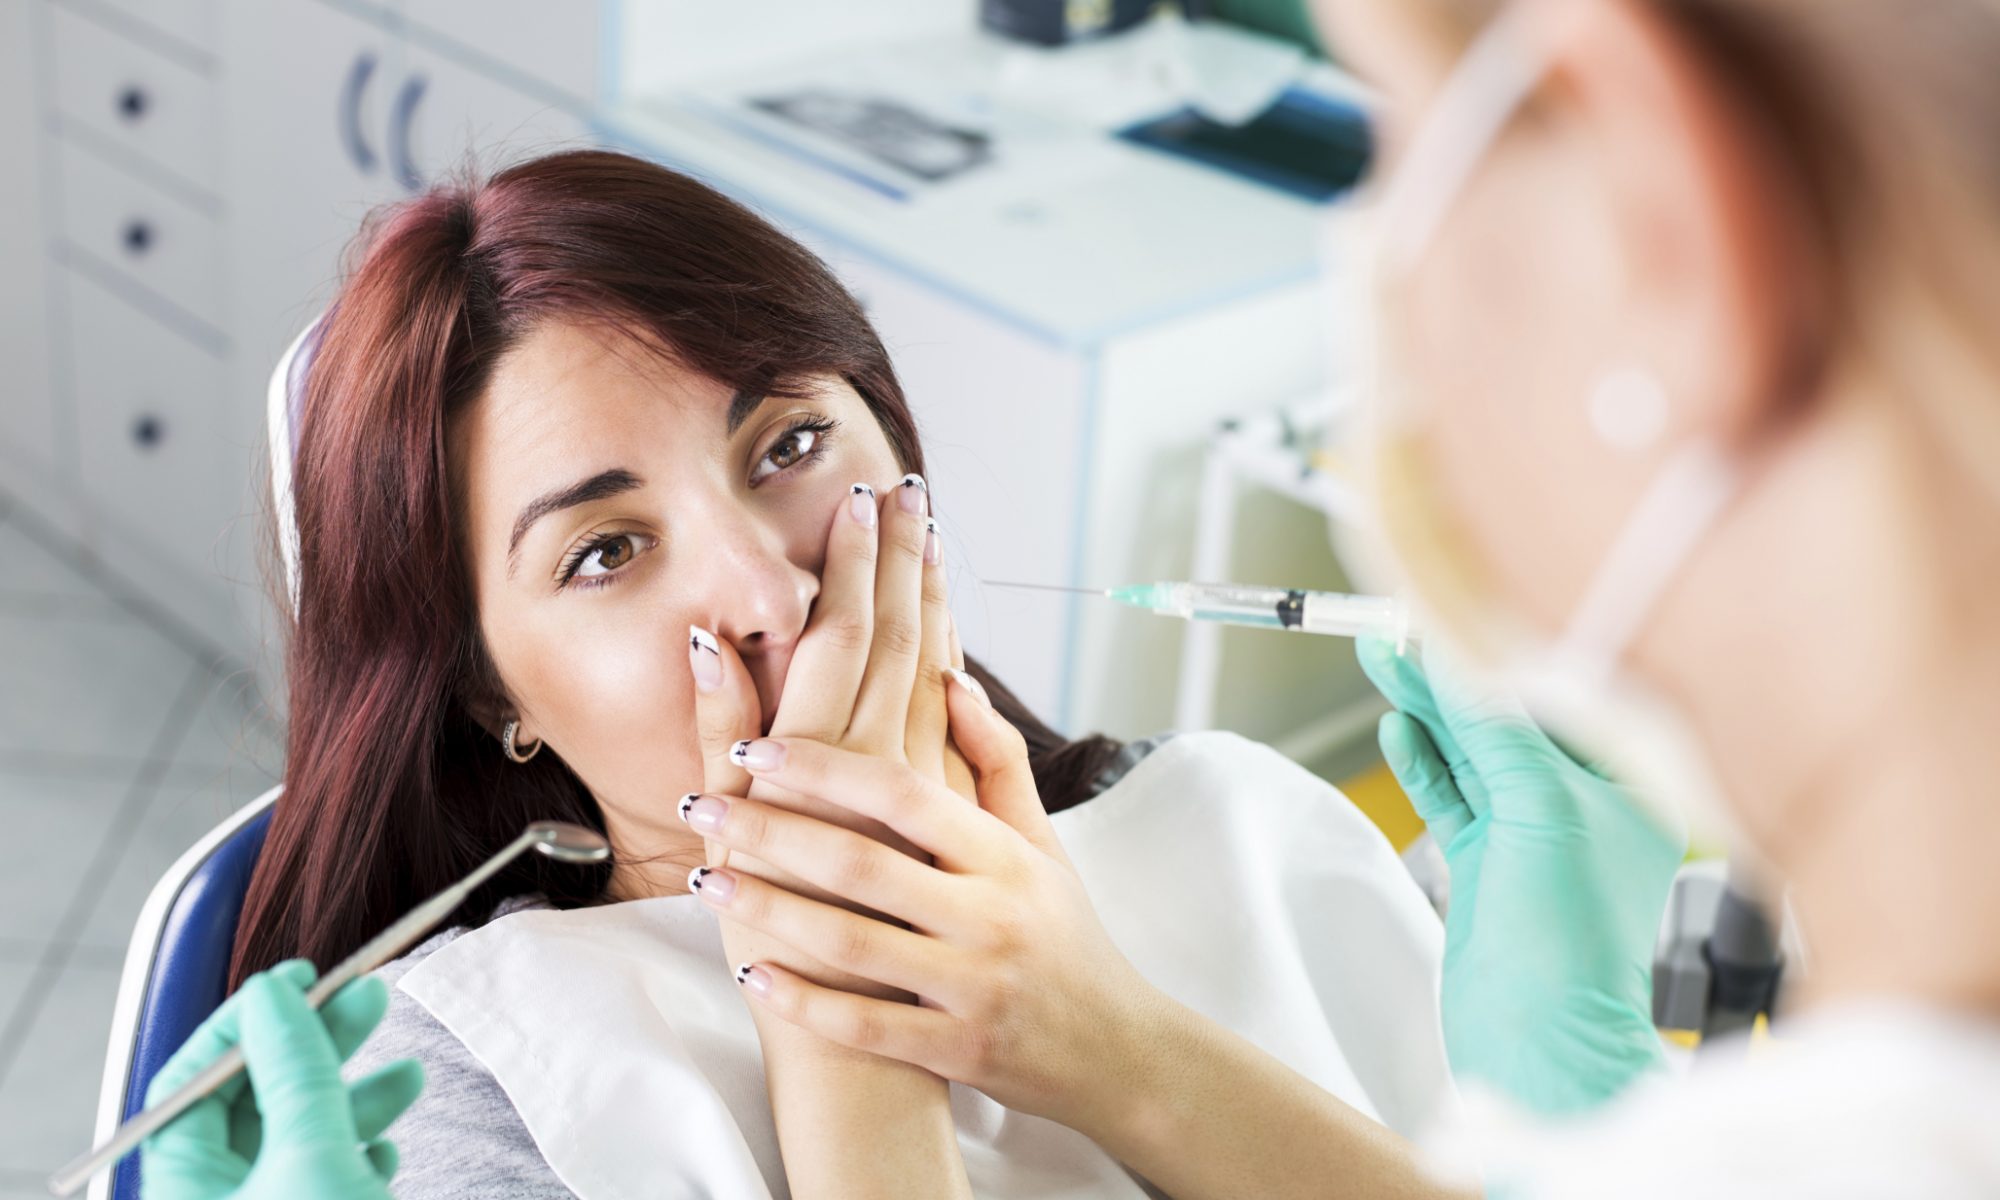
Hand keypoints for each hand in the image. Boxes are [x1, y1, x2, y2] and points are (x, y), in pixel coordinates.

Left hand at [143, 960, 424, 1199]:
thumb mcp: (311, 1156)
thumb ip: (294, 1072)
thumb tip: (273, 994)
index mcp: (184, 1187)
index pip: (192, 1081)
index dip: (245, 1021)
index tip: (302, 978)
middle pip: (255, 1101)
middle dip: (319, 1046)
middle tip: (370, 997)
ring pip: (302, 1139)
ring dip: (358, 1099)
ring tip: (410, 1074)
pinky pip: (325, 1178)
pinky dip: (357, 1154)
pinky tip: (385, 1152)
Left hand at [677, 675, 1171, 1135]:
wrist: (1117, 1049)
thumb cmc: (1065, 933)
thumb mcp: (1041, 843)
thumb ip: (995, 761)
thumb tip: (948, 676)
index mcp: (1005, 856)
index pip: (903, 793)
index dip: (824, 765)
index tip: (755, 745)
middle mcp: (991, 915)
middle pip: (862, 862)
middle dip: (771, 831)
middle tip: (700, 805)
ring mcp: (975, 988)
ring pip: (854, 943)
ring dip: (769, 910)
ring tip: (705, 880)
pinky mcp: (960, 1052)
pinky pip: (868, 1028)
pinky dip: (805, 1002)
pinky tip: (751, 975)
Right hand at [689, 474, 966, 996]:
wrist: (860, 1035)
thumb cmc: (784, 945)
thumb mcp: (736, 835)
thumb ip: (723, 732)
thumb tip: (713, 639)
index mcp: (823, 756)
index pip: (845, 630)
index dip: (858, 562)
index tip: (868, 497)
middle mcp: (879, 762)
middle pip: (897, 634)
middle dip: (900, 557)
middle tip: (906, 487)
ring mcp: (923, 789)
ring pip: (933, 670)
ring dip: (933, 598)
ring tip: (932, 534)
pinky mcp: (951, 821)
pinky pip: (955, 724)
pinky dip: (955, 666)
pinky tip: (954, 629)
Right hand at [1357, 636, 1685, 1115]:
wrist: (1542, 1044)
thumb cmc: (1573, 943)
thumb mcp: (1540, 808)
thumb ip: (1491, 729)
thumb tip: (1448, 662)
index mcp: (1626, 790)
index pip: (1552, 701)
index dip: (1492, 661)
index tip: (1440, 624)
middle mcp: (1584, 810)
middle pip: (1504, 724)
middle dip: (1449, 680)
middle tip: (1393, 633)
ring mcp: (1533, 840)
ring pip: (1472, 757)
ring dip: (1427, 713)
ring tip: (1381, 661)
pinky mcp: (1490, 869)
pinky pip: (1452, 798)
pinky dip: (1422, 763)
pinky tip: (1397, 728)